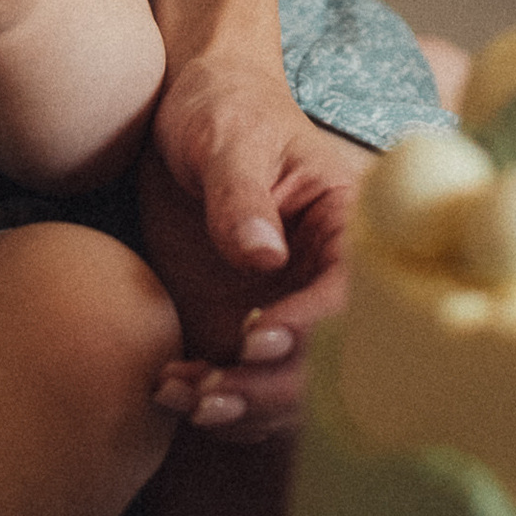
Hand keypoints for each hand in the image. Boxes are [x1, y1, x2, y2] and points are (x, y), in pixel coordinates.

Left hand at [137, 52, 374, 441]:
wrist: (186, 109)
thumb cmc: (222, 106)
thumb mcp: (229, 137)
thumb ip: (240, 194)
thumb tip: (263, 254)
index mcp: (349, 233)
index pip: (350, 300)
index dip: (310, 330)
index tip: (255, 338)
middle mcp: (327, 284)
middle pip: (324, 365)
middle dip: (270, 391)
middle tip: (211, 395)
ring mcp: (286, 311)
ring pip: (283, 391)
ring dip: (238, 409)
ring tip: (179, 396)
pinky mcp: (242, 328)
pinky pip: (241, 386)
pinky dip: (210, 400)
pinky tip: (166, 387)